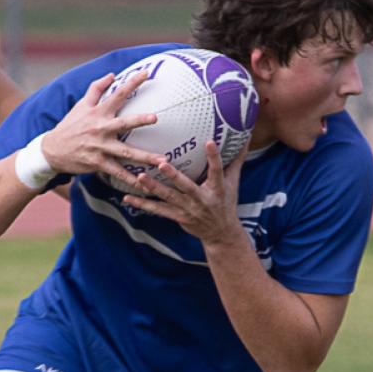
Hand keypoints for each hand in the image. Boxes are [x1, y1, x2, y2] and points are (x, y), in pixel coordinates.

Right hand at [38, 71, 159, 188]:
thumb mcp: (81, 105)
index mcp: (98, 113)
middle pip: (123, 123)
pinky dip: (130, 179)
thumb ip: (96, 88)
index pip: (117, 94)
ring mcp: (100, 148)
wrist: (53, 150)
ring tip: (162, 160)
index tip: (146, 73)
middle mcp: (100, 129)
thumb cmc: (71, 125)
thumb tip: (112, 74)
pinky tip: (144, 184)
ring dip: (144, 157)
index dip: (132, 82)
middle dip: (140, 120)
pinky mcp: (98, 164)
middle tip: (156, 117)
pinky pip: (117, 173)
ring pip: (125, 153)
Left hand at [122, 140, 248, 245]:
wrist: (220, 234)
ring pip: (168, 198)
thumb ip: (236, 160)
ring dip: (153, 188)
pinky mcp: (177, 217)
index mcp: (217, 189)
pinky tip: (127, 197)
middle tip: (161, 163)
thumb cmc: (226, 202)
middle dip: (174, 176)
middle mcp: (201, 200)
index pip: (217, 171)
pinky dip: (142, 204)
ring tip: (139, 177)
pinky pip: (157, 210)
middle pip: (186, 186)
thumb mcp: (233, 183)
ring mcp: (188, 210)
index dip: (214, 157)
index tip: (209, 142)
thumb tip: (245, 137)